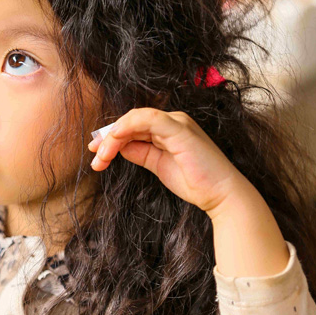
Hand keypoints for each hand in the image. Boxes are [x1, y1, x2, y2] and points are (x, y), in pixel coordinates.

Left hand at [87, 108, 247, 216]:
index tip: (96, 154)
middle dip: (108, 138)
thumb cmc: (195, 182)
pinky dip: (127, 126)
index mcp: (168, 128)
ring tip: (101, 156)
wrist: (221, 195)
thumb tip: (118, 147)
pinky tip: (114, 141)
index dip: (112, 137)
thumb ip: (140, 153)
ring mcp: (177, 123)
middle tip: (95, 158)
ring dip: (112, 137)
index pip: (134, 125)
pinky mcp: (179, 129)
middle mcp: (172, 121)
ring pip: (134, 119)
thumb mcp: (158, 165)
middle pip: (130, 121)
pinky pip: (148, 119)